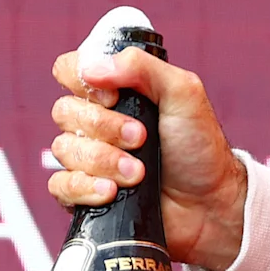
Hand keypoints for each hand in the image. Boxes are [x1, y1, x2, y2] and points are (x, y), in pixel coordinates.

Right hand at [46, 33, 246, 270]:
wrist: (209, 203)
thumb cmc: (198, 147)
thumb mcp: (183, 93)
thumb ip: (142, 67)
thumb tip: (93, 67)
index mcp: (113, 91)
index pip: (69, 70)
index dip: (81, 80)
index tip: (114, 97)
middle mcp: (95, 122)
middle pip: (64, 111)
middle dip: (105, 127)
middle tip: (140, 138)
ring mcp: (87, 158)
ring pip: (63, 149)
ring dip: (104, 161)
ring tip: (138, 172)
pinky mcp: (84, 193)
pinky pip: (60, 186)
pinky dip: (84, 187)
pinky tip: (111, 191)